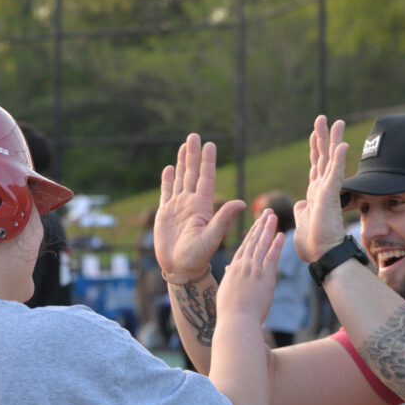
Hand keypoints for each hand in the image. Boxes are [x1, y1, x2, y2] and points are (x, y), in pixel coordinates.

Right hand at [155, 134, 244, 278]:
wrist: (180, 268)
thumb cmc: (197, 257)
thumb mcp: (212, 237)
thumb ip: (223, 218)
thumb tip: (240, 201)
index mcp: (203, 206)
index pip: (206, 178)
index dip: (208, 161)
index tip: (210, 145)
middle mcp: (191, 203)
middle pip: (192, 173)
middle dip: (193, 155)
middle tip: (194, 136)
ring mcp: (178, 207)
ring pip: (180, 179)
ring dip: (182, 162)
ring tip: (184, 146)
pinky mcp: (165, 213)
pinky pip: (166, 192)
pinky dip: (167, 180)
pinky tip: (169, 168)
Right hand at [216, 209, 284, 322]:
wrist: (236, 321)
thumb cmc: (230, 311)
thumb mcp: (226, 290)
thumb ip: (229, 277)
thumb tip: (229, 268)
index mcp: (233, 269)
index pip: (244, 247)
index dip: (251, 233)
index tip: (256, 223)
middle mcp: (242, 266)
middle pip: (253, 241)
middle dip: (260, 225)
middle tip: (266, 212)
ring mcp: (253, 270)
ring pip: (261, 245)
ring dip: (267, 229)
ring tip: (272, 216)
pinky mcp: (264, 277)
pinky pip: (271, 257)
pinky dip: (276, 245)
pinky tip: (280, 234)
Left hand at [294, 115, 349, 261]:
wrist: (320, 255)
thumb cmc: (312, 243)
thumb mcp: (302, 222)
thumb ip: (302, 211)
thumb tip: (301, 204)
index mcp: (315, 193)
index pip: (315, 165)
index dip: (315, 148)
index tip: (314, 133)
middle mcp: (323, 189)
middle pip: (323, 157)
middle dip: (323, 137)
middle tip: (323, 118)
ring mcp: (328, 191)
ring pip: (331, 160)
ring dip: (333, 140)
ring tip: (336, 121)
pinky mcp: (330, 196)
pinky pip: (336, 174)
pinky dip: (339, 159)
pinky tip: (343, 145)